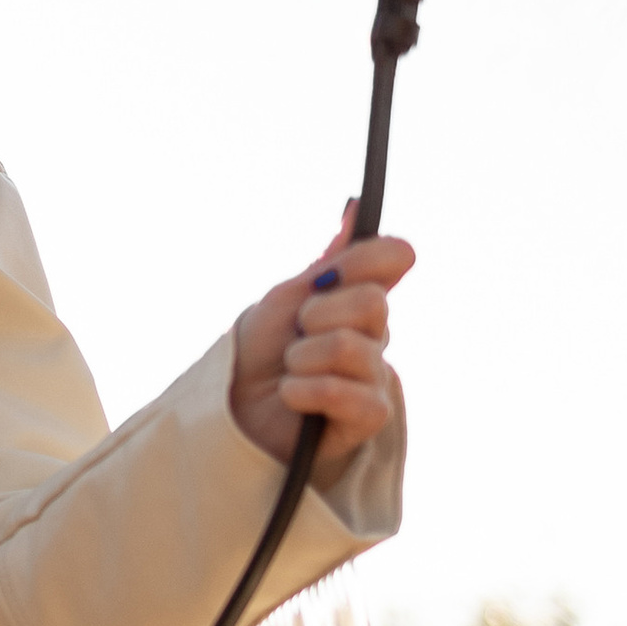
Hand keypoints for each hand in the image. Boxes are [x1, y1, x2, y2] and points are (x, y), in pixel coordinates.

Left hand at [228, 208, 412, 479]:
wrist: (232, 409)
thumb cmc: (258, 352)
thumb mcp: (287, 297)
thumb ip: (329, 262)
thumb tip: (354, 208)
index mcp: (360, 297)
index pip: (395, 256)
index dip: (363, 259)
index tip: (328, 275)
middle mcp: (376, 333)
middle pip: (373, 301)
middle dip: (318, 314)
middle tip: (296, 333)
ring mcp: (375, 375)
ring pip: (348, 346)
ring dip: (301, 358)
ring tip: (289, 371)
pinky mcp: (368, 417)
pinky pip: (342, 392)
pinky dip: (303, 391)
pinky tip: (292, 398)